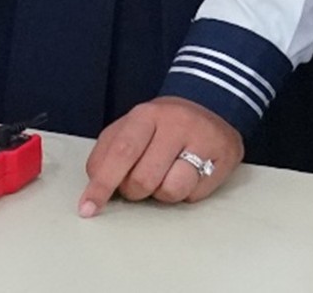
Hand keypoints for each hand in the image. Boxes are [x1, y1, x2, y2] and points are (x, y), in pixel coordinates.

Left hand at [78, 98, 244, 215]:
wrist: (209, 105)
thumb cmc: (162, 125)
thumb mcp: (131, 127)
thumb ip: (108, 153)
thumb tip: (95, 187)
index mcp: (145, 114)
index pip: (120, 153)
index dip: (102, 185)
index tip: (88, 207)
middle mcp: (175, 123)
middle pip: (143, 179)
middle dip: (134, 191)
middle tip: (140, 180)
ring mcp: (202, 139)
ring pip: (170, 191)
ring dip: (161, 193)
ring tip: (167, 174)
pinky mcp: (224, 157)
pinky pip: (194, 195)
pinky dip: (186, 192)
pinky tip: (189, 173)